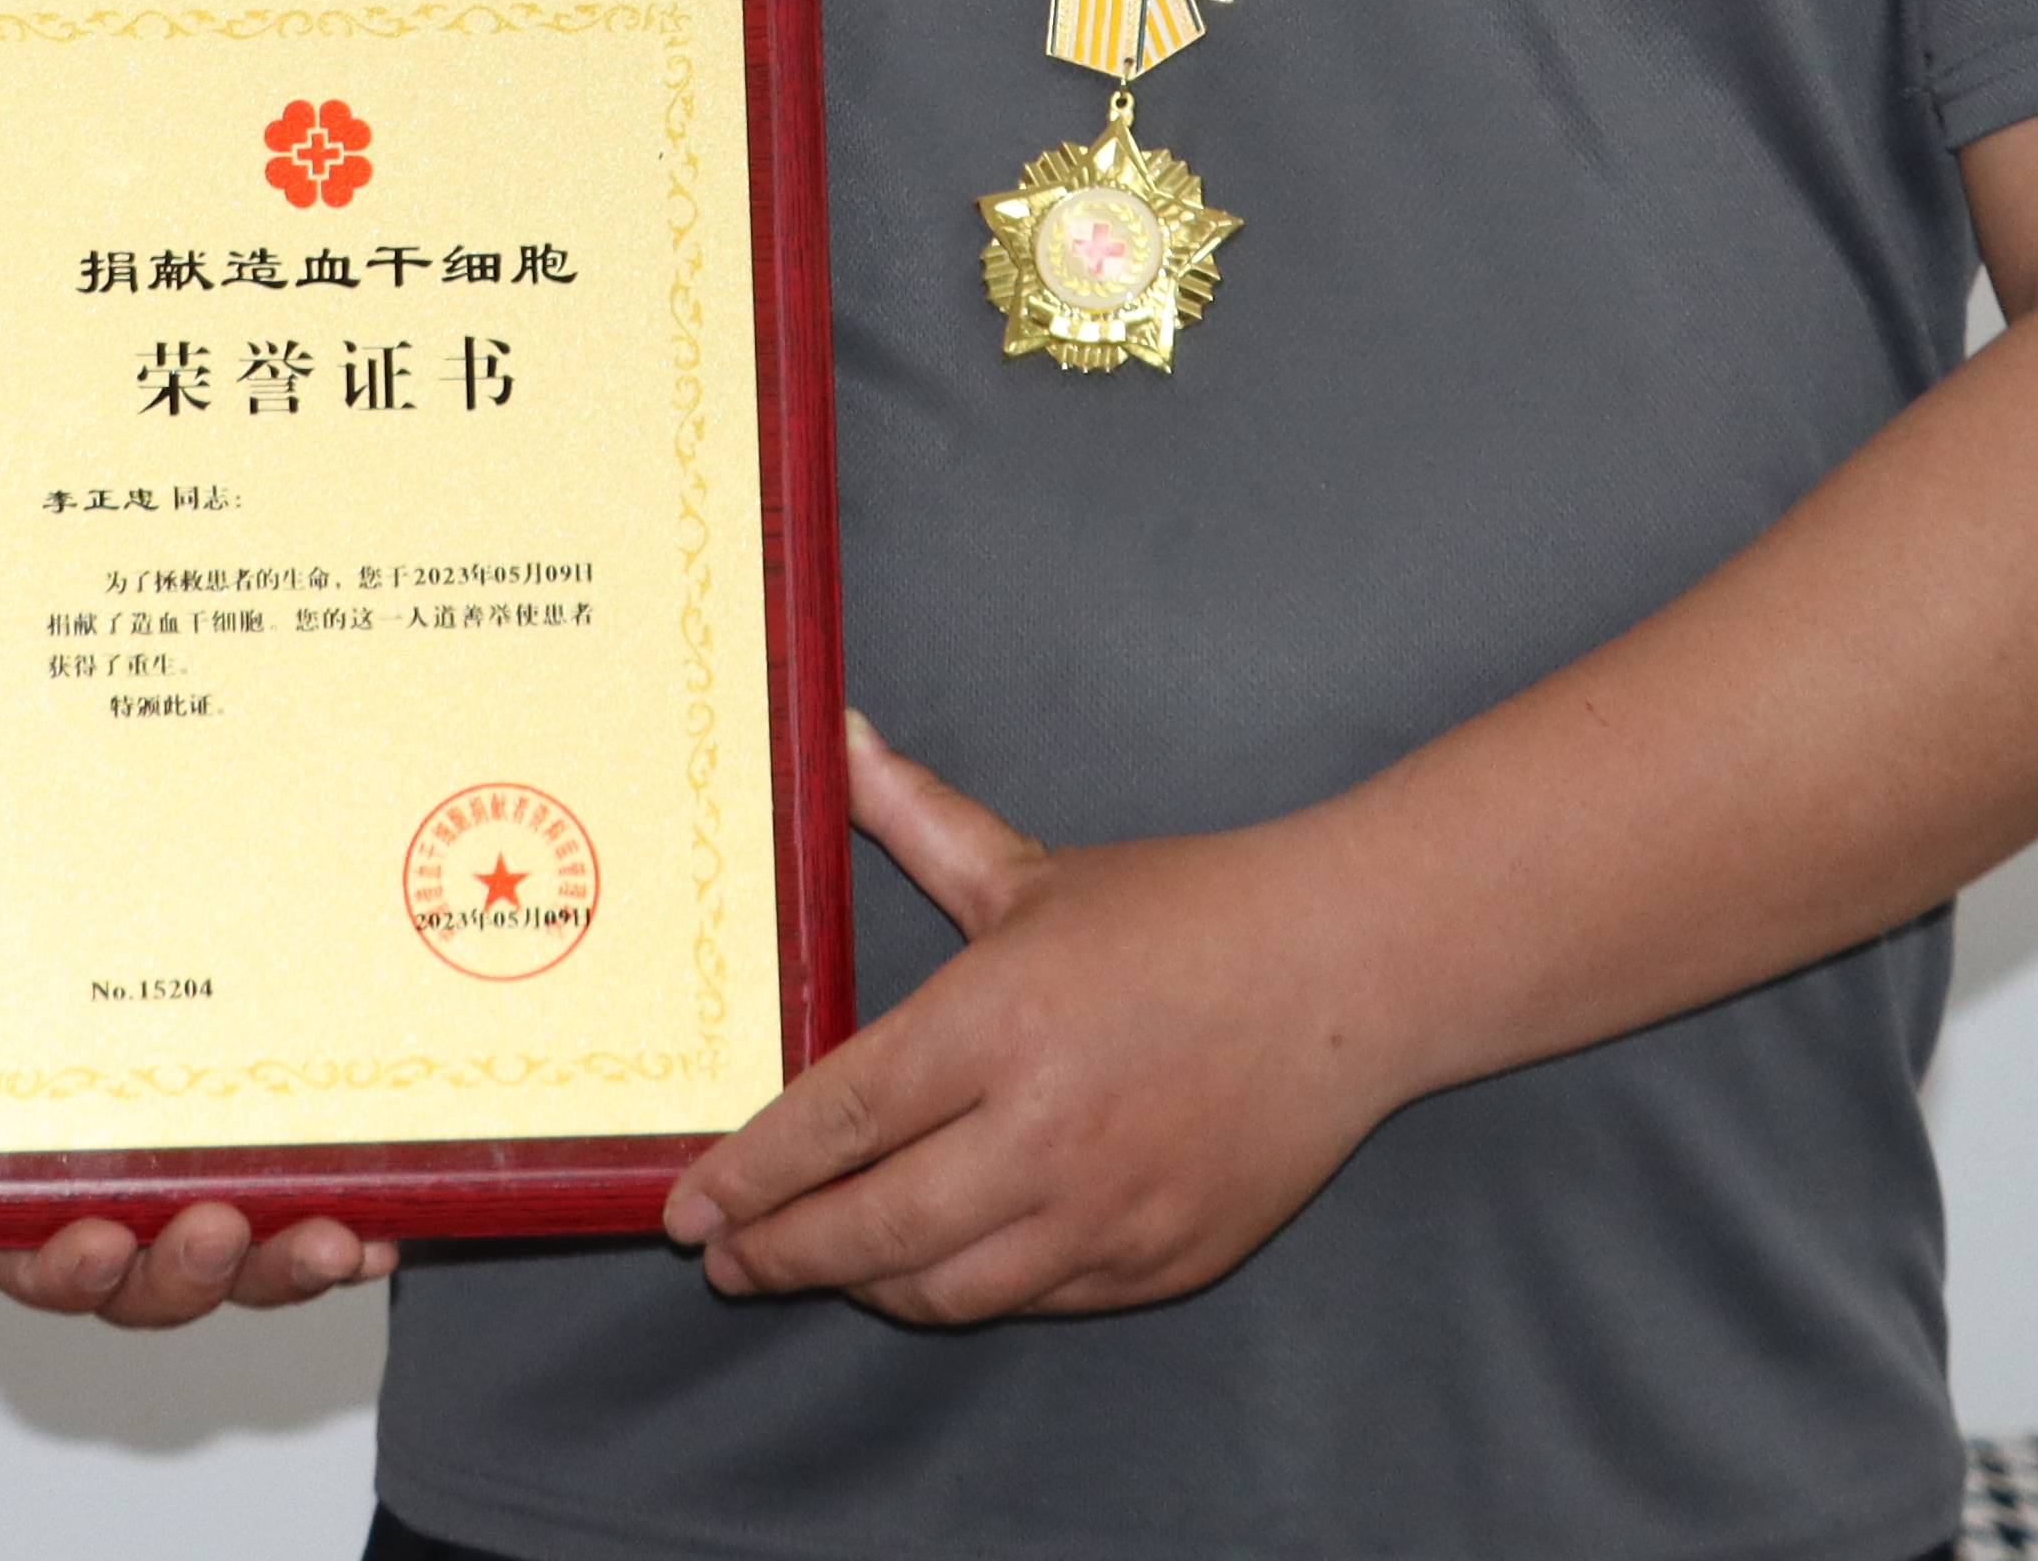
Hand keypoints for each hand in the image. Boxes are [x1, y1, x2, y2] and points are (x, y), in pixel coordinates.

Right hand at [0, 971, 384, 1320]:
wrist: (216, 971)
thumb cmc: (62, 996)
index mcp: (34, 1187)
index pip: (31, 1253)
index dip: (60, 1262)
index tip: (87, 1233)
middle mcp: (120, 1213)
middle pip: (135, 1287)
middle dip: (169, 1275)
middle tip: (204, 1229)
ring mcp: (206, 1211)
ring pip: (229, 1279)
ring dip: (268, 1271)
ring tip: (313, 1235)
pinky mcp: (289, 1198)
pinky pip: (315, 1249)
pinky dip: (349, 1248)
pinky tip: (380, 1234)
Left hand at [657, 715, 1413, 1322]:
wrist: (1347, 974)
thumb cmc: (1185, 913)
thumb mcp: (1036, 868)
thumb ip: (920, 820)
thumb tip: (838, 737)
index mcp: (998, 1023)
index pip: (840, 1123)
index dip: (753, 1176)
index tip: (691, 1210)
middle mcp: (1044, 1131)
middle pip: (874, 1230)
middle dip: (783, 1254)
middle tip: (728, 1261)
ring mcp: (1106, 1210)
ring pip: (949, 1290)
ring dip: (868, 1284)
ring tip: (822, 1263)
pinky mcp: (1159, 1260)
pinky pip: (1034, 1301)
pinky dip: (970, 1291)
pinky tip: (937, 1267)